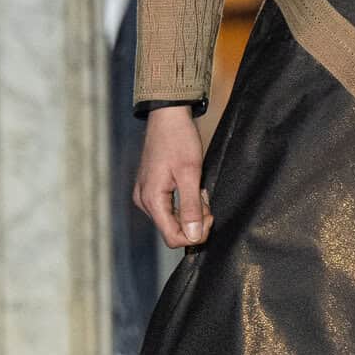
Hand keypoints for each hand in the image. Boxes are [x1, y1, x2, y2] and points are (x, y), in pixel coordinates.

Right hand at [132, 104, 213, 247]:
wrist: (167, 116)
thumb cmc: (179, 140)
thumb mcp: (190, 173)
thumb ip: (191, 207)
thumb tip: (193, 237)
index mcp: (151, 199)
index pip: (173, 238)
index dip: (195, 234)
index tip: (209, 214)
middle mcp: (144, 201)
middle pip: (172, 230)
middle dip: (194, 221)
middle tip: (206, 198)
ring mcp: (145, 195)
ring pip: (171, 220)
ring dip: (190, 211)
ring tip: (199, 189)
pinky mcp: (150, 189)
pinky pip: (167, 208)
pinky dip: (183, 203)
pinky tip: (191, 187)